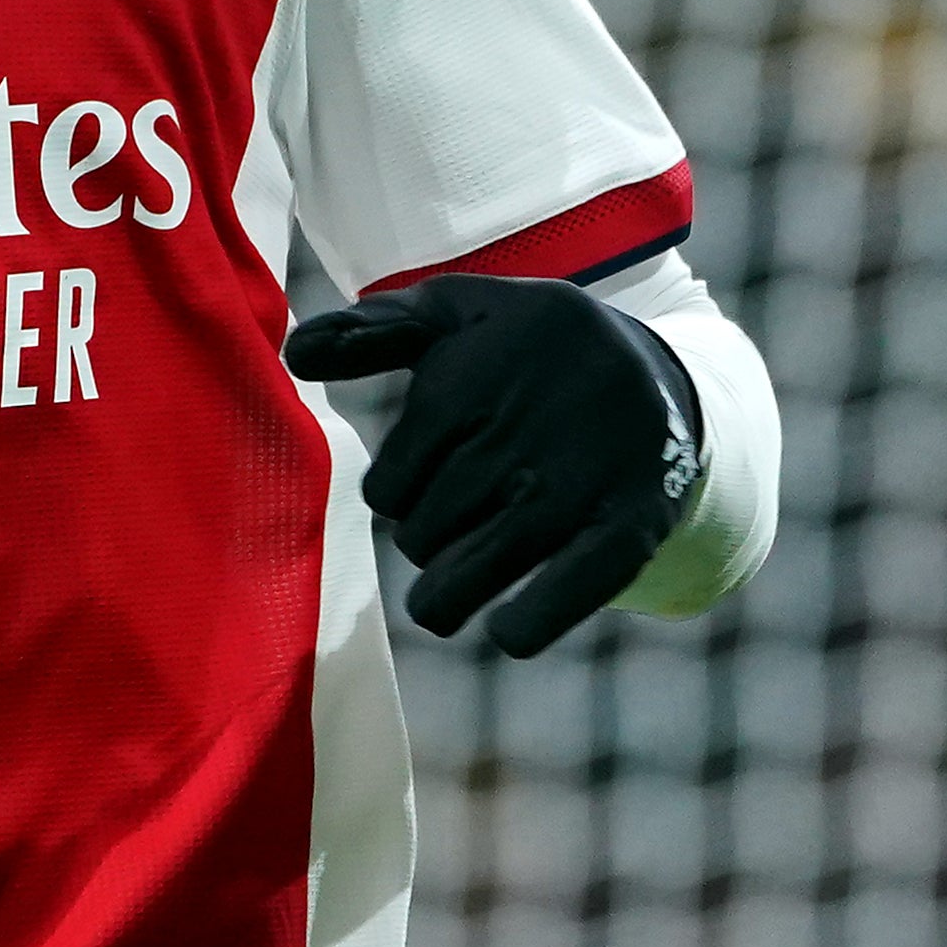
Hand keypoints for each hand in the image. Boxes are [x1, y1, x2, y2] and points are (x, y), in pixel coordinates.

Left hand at [284, 276, 702, 655]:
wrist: (650, 368)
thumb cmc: (519, 348)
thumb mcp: (452, 315)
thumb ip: (370, 333)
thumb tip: (297, 356)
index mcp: (469, 382)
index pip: (386, 490)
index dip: (398, 496)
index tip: (427, 478)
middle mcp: (522, 432)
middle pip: (424, 536)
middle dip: (428, 537)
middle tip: (455, 524)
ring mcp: (578, 482)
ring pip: (473, 573)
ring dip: (450, 594)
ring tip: (446, 593)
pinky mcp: (630, 525)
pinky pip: (567, 594)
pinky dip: (528, 624)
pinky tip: (507, 631)